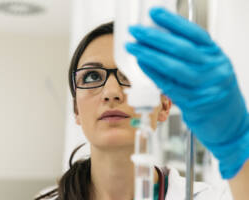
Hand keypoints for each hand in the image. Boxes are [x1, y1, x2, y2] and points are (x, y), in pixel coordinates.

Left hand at [125, 7, 248, 178]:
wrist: (230, 124)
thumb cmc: (214, 92)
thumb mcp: (209, 68)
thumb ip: (191, 55)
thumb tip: (160, 39)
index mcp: (217, 56)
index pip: (195, 34)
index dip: (174, 22)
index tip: (154, 13)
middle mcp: (214, 69)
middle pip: (181, 48)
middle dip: (155, 37)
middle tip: (135, 30)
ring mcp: (204, 87)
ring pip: (173, 67)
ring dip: (149, 54)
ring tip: (132, 46)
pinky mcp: (194, 104)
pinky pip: (169, 85)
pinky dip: (153, 73)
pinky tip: (141, 64)